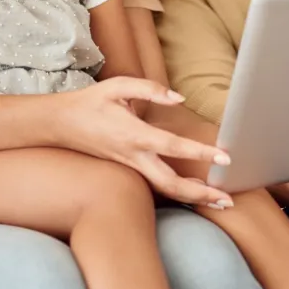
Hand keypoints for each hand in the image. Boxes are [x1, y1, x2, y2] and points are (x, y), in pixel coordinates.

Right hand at [61, 76, 232, 206]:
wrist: (61, 124)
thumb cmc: (91, 102)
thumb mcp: (118, 86)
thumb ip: (150, 89)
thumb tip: (178, 98)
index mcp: (133, 133)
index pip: (172, 145)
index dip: (199, 152)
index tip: (224, 156)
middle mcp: (133, 156)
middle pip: (170, 184)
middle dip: (200, 194)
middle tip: (228, 199)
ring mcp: (130, 166)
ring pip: (164, 190)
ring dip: (193, 198)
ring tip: (219, 201)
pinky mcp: (128, 169)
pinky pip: (156, 185)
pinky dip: (178, 191)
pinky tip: (195, 190)